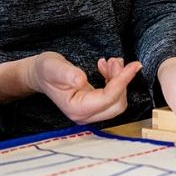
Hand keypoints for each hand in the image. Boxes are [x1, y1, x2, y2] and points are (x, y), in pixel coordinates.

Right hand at [26, 52, 141, 124]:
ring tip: (111, 61)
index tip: (134, 65)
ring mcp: (90, 112)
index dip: (122, 81)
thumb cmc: (46, 70)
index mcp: (76, 109)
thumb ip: (67, 73)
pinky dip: (115, 81)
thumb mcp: (54, 67)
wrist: (41, 74)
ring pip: (117, 101)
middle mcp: (85, 115)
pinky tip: (107, 67)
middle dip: (121, 81)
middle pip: (116, 104)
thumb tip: (81, 80)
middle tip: (115, 60)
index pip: (108, 98)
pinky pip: (113, 97)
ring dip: (119, 80)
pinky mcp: (94, 106)